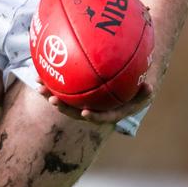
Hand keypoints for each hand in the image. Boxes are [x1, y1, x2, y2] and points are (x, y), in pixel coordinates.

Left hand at [36, 76, 153, 125]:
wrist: (129, 81)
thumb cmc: (138, 84)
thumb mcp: (146, 88)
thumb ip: (146, 90)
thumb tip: (148, 86)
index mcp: (112, 112)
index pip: (102, 117)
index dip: (94, 117)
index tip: (84, 113)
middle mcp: (96, 108)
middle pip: (77, 110)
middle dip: (63, 106)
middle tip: (52, 99)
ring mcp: (86, 100)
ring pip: (67, 98)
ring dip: (52, 92)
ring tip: (38, 84)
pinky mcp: (78, 90)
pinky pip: (65, 86)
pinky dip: (54, 79)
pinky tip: (41, 69)